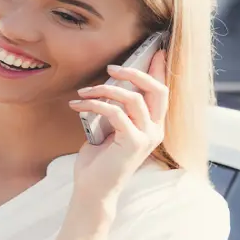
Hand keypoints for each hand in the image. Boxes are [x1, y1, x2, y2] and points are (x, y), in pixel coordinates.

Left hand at [68, 50, 168, 198]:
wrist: (93, 189)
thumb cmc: (99, 160)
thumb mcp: (109, 128)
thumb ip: (116, 110)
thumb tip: (110, 86)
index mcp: (153, 125)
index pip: (162, 91)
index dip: (159, 69)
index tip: (156, 50)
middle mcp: (156, 130)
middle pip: (157, 89)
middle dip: (135, 73)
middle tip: (111, 67)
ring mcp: (147, 137)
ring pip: (133, 99)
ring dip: (105, 89)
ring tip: (84, 91)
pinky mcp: (133, 143)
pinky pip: (115, 112)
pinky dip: (94, 104)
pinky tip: (77, 105)